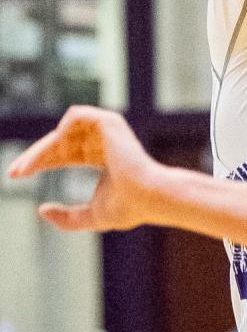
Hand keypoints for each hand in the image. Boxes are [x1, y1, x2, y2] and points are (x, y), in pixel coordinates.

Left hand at [7, 105, 160, 232]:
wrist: (147, 198)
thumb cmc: (125, 207)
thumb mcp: (88, 216)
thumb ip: (65, 216)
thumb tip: (41, 210)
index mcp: (100, 157)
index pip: (63, 155)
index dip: (39, 163)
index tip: (15, 175)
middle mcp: (102, 141)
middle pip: (59, 143)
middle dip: (35, 156)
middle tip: (15, 172)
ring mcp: (107, 130)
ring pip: (63, 131)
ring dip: (43, 147)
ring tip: (28, 167)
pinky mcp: (109, 122)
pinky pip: (77, 115)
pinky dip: (61, 128)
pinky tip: (52, 149)